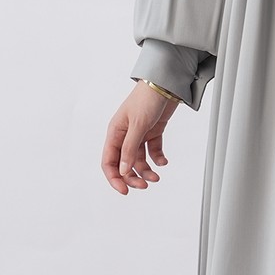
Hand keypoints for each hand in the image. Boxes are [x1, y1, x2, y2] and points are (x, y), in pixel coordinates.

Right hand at [101, 81, 178, 195]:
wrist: (165, 84)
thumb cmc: (146, 98)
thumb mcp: (138, 125)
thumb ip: (130, 149)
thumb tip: (123, 171)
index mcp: (115, 133)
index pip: (109, 161)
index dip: (114, 178)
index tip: (124, 191)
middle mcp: (125, 135)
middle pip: (124, 164)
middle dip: (133, 177)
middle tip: (145, 185)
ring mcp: (139, 134)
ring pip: (139, 160)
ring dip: (146, 170)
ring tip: (156, 176)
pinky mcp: (152, 132)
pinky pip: (152, 151)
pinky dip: (157, 159)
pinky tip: (163, 162)